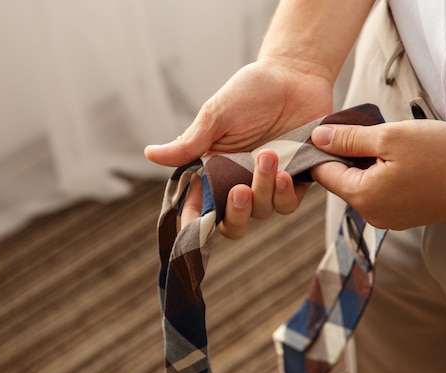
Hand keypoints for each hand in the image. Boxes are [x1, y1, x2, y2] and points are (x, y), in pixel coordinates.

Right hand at [147, 58, 332, 237]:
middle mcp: (239, 182)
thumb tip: (150, 154)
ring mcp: (267, 184)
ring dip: (263, 190)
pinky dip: (285, 194)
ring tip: (269, 155)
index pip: (200, 206)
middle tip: (240, 191)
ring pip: (261, 212)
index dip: (194, 221)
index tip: (194, 221)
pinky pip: (288, 203)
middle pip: (232, 224)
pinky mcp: (295, 180)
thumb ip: (190, 142)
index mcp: (214, 170)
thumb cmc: (252, 91)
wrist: (295, 74)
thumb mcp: (217, 114)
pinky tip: (286, 173)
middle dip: (235, 215)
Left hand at [310, 119, 445, 229]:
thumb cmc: (443, 155)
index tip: (336, 128)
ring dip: (368, 164)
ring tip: (393, 145)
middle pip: (342, 180)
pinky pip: (382, 193)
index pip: (323, 172)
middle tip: (371, 131)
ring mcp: (389, 219)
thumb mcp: (390, 136)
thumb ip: (349, 138)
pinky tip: (404, 161)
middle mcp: (372, 215)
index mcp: (362, 197)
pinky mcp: (405, 217)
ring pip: (362, 185)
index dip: (323, 148)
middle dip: (349, 154)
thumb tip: (317, 137)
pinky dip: (384, 175)